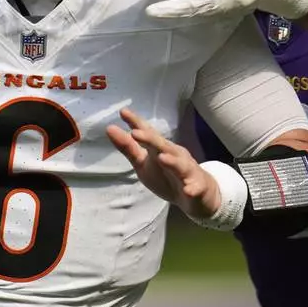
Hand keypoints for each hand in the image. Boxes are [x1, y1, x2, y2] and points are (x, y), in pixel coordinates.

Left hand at [106, 108, 220, 220]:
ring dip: (172, 161)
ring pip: (180, 165)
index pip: (148, 133)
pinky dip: (192, 188)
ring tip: (162, 158)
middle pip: (162, 145)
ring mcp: (187, 170)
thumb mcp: (143, 162)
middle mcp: (174, 155)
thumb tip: (109, 129)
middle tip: (135, 133)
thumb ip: (128, 147)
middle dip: (150, 139)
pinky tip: (188, 190)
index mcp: (160, 148)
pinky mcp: (197, 187)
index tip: (123, 112)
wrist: (198, 194)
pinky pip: (195, 188)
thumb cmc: (166, 174)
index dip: (136, 122)